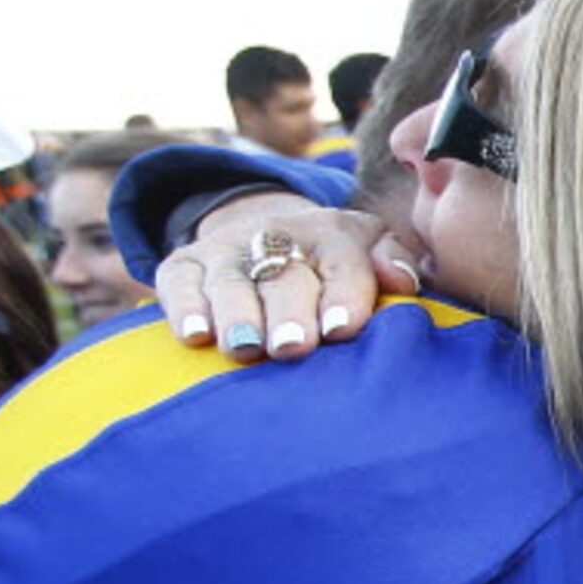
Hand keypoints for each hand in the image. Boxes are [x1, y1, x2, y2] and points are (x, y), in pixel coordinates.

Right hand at [153, 194, 418, 362]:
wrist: (266, 236)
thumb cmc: (334, 265)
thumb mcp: (369, 251)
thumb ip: (393, 263)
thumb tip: (403, 281)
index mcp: (333, 235)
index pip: (343, 262)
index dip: (344, 294)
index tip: (342, 329)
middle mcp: (276, 236)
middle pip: (283, 276)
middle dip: (289, 312)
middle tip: (293, 347)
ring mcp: (226, 250)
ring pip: (232, 282)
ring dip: (238, 316)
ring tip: (245, 348)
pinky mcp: (184, 265)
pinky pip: (179, 284)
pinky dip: (184, 308)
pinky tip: (195, 336)